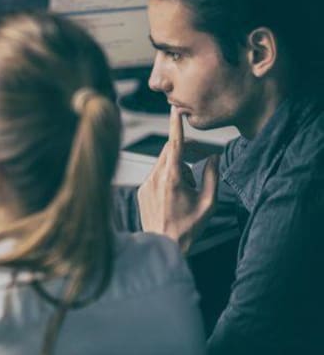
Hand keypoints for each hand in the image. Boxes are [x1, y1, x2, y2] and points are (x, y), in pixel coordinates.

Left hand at [137, 106, 218, 250]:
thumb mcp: (209, 202)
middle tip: (200, 162)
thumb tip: (213, 157)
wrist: (164, 244)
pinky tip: (174, 197)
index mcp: (172, 177)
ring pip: (163, 163)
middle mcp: (155, 177)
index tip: (175, 110)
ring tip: (187, 190)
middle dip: (185, 151)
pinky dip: (167, 177)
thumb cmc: (189, 227)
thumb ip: (212, 175)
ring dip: (178, 167)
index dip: (176, 125)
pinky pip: (156, 174)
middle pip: (170, 151)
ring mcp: (146, 183)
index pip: (174, 143)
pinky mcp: (141, 190)